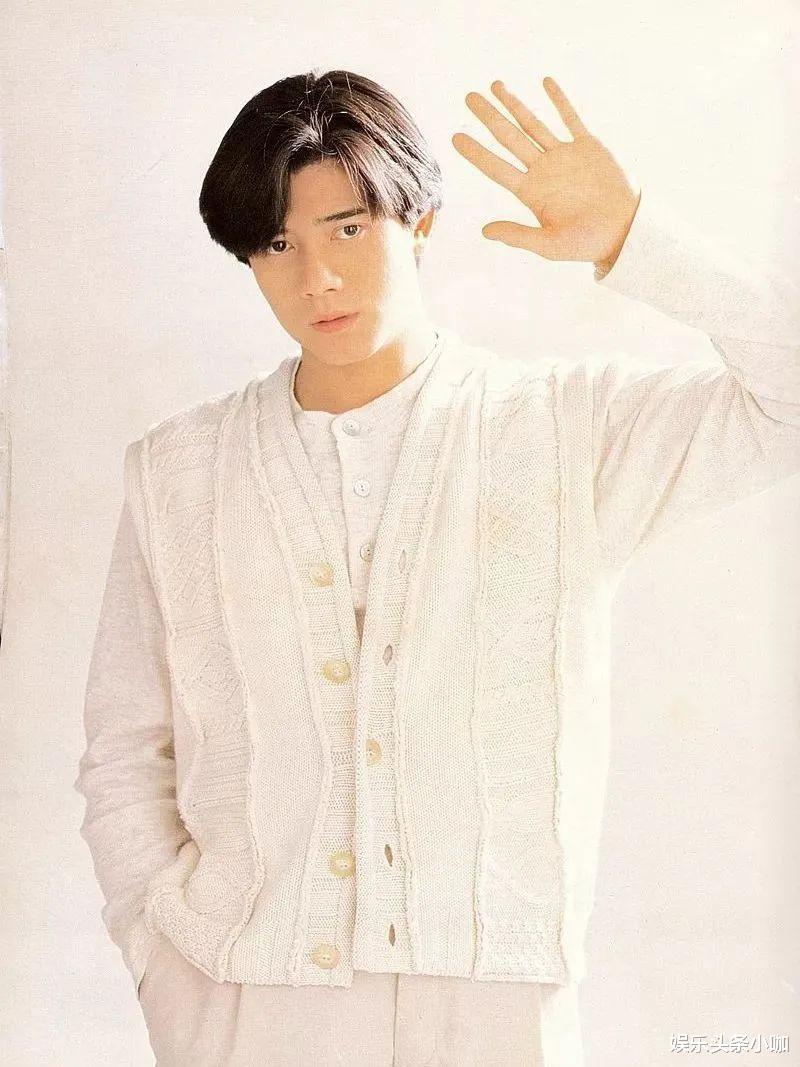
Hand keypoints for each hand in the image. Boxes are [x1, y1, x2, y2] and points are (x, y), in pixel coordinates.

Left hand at [452, 76, 640, 268]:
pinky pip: (570, 118)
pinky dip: (559, 100)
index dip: (476, 153)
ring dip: (515, 105)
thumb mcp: (549, 244)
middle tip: (469, 97)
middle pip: (509, 139)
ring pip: (533, 124)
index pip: (496, 168)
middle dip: (489, 117)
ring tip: (495, 85)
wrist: (624, 232)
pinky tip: (545, 82)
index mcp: (531, 193)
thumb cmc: (586, 243)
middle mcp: (542, 171)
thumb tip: (484, 231)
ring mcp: (563, 156)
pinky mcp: (587, 147)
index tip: (456, 137)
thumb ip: (518, 236)